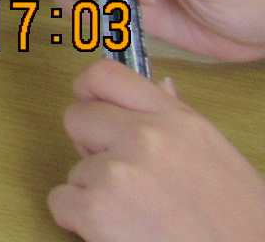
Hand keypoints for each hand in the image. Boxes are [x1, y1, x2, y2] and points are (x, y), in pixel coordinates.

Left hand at [49, 60, 264, 241]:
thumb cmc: (239, 228)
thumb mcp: (219, 162)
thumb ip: (180, 122)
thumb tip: (161, 86)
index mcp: (179, 122)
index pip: (107, 75)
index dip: (89, 91)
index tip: (89, 106)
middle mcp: (147, 137)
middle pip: (77, 117)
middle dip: (90, 148)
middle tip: (124, 181)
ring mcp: (118, 171)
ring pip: (75, 167)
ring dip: (94, 193)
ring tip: (138, 217)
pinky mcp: (96, 207)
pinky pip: (61, 201)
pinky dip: (79, 221)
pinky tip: (118, 233)